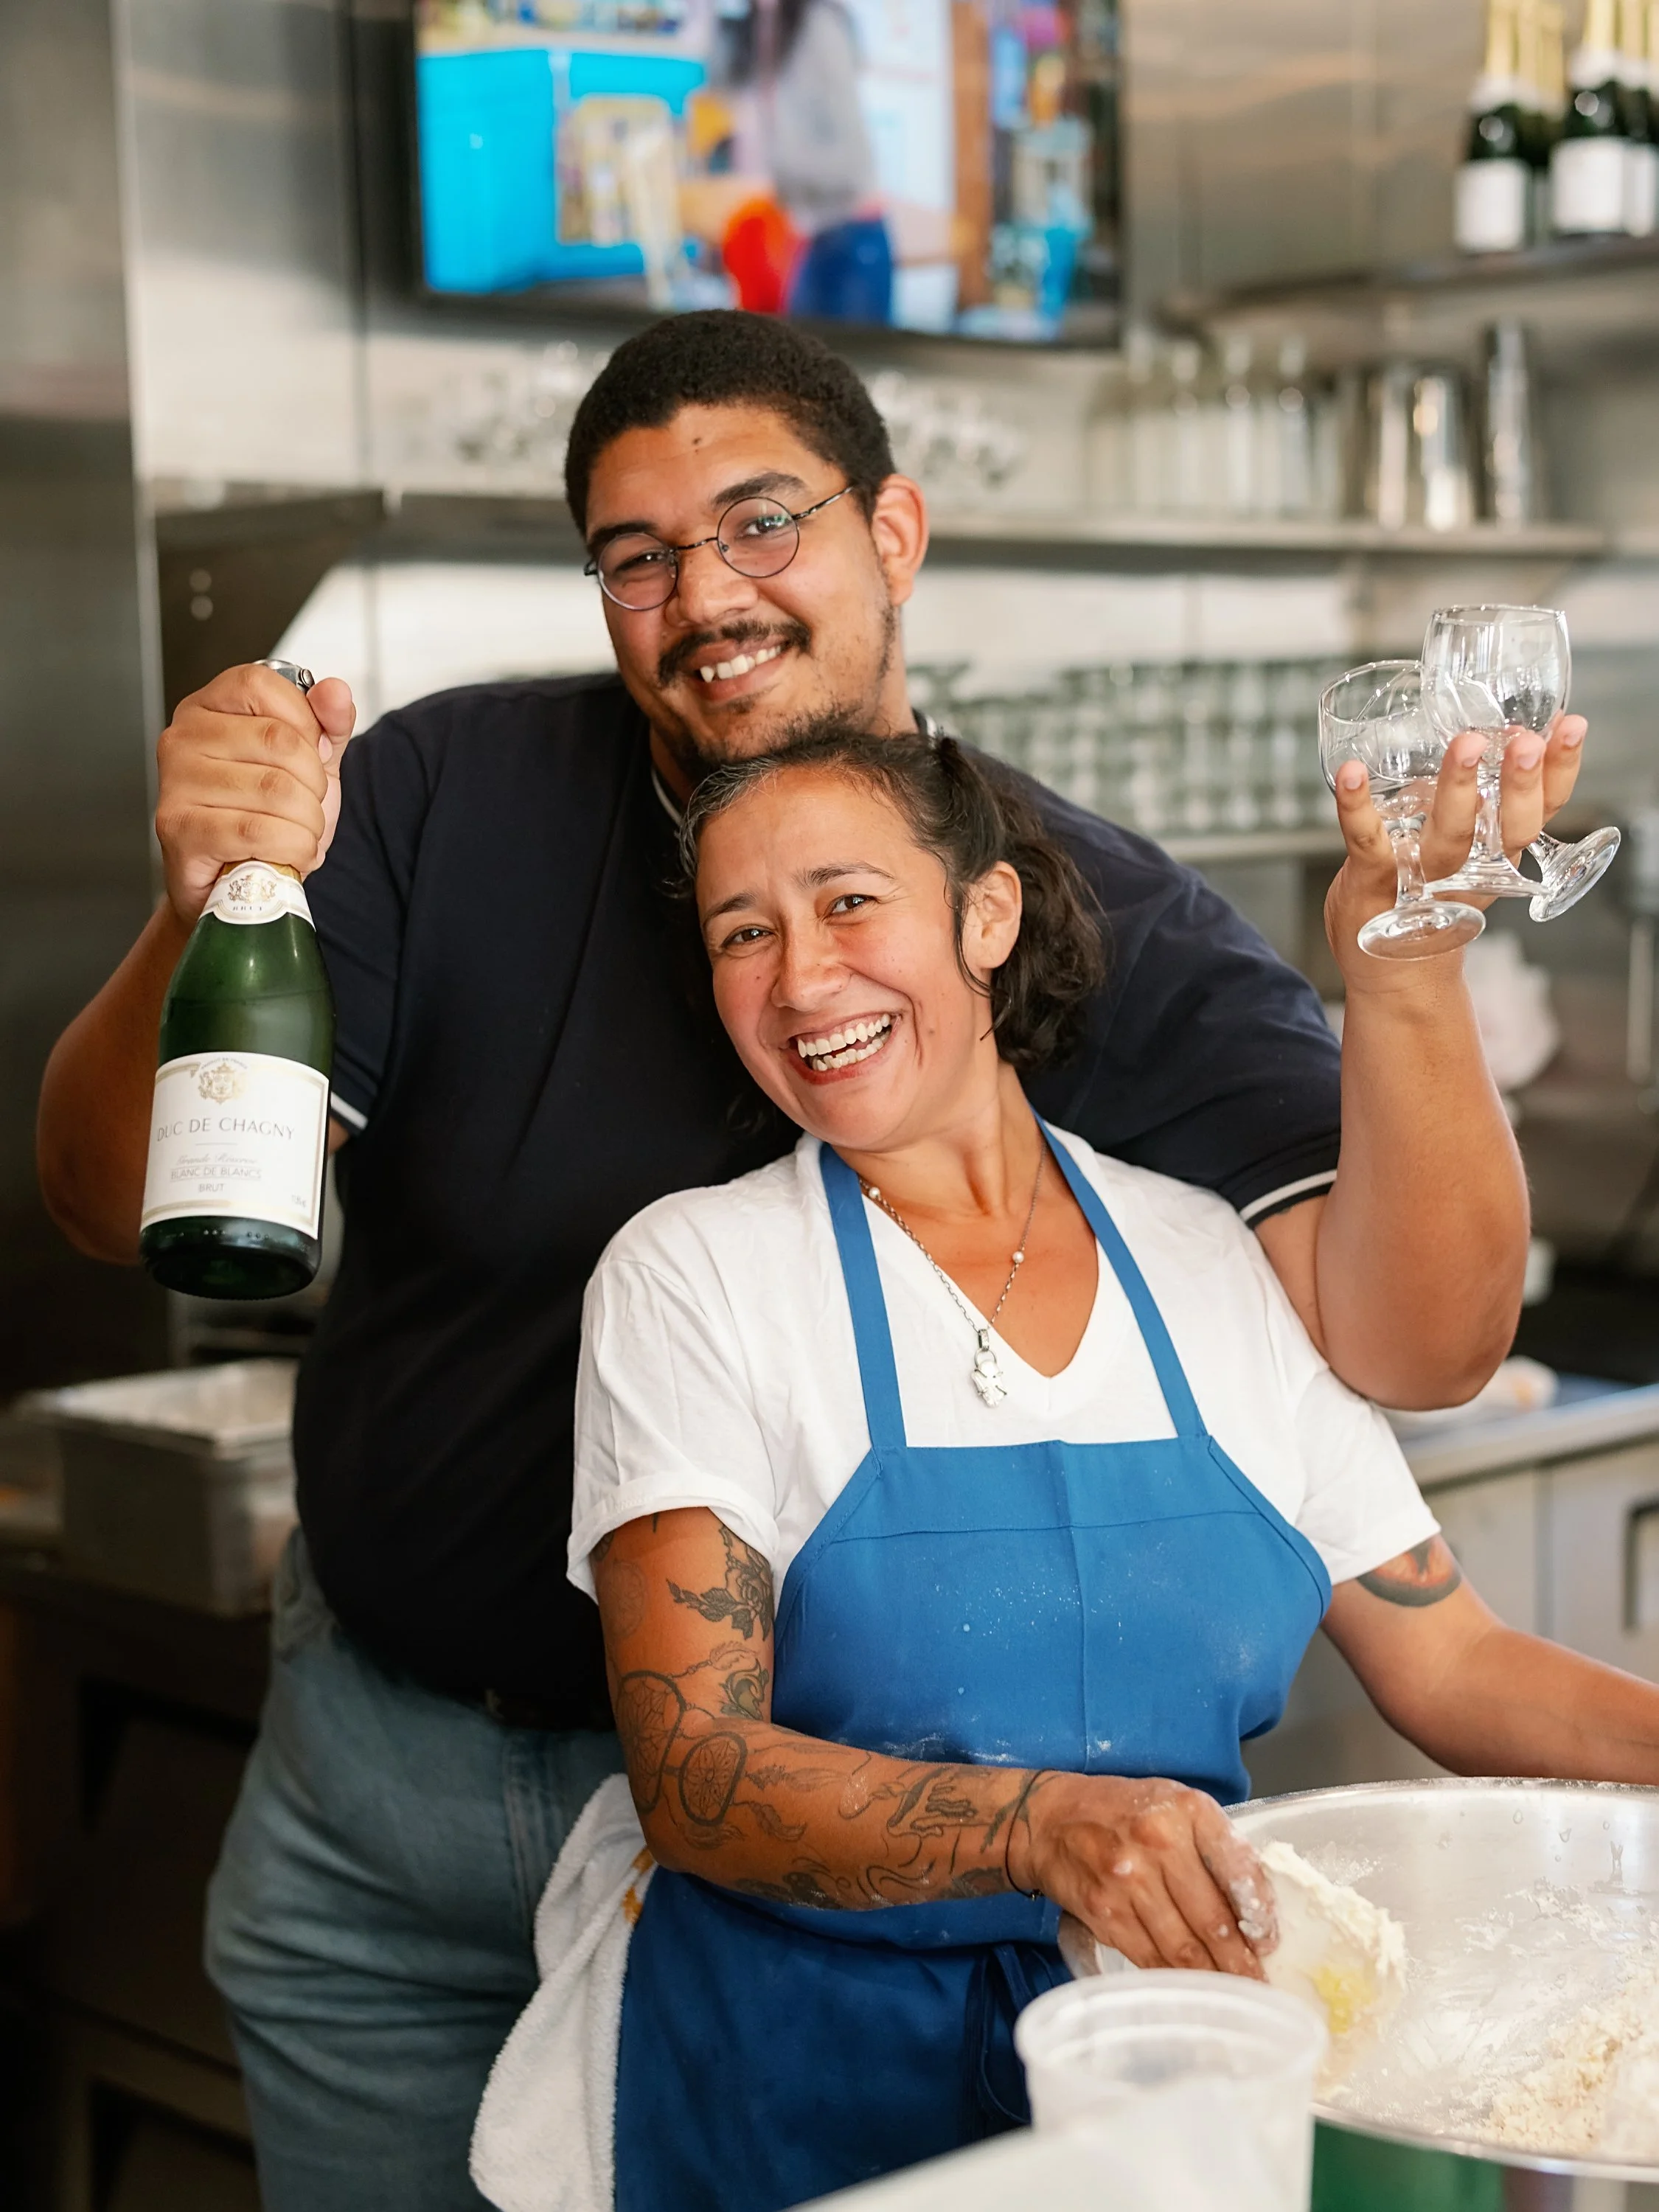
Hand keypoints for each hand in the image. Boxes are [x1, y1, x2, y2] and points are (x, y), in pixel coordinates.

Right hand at [154, 663, 357, 924]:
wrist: (237, 886)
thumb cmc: (265, 818)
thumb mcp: (309, 764)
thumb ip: (327, 724)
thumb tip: (336, 691)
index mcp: (210, 707)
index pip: (263, 685)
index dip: (305, 723)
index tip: (311, 754)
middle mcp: (183, 737)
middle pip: (279, 741)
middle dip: (315, 785)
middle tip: (307, 807)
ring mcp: (175, 782)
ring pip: (276, 790)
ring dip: (308, 824)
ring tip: (297, 835)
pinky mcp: (178, 828)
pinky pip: (257, 831)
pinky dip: (291, 849)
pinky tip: (287, 854)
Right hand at [1009, 1772, 1273, 1976]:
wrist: (1050, 1818)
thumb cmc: (1122, 1810)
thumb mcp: (1176, 1805)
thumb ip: (1214, 1845)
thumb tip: (1254, 1909)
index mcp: (1188, 1810)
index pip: (1239, 1870)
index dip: (1260, 1916)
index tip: (1270, 1943)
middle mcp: (1159, 1841)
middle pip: (1213, 1920)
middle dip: (1242, 1963)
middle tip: (1260, 1987)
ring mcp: (1128, 1879)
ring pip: (1183, 1948)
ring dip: (1212, 1979)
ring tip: (1233, 1996)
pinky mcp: (1105, 1912)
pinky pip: (1149, 1957)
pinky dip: (1173, 1979)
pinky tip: (1190, 1989)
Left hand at [1324, 713, 1587, 982]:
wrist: (1391, 972)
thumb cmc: (1430, 899)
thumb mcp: (1472, 853)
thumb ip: (1484, 801)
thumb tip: (1498, 731)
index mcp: (1498, 855)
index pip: (1540, 811)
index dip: (1559, 771)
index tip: (1570, 727)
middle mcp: (1470, 868)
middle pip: (1508, 827)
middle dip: (1520, 784)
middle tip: (1526, 742)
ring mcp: (1422, 876)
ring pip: (1449, 835)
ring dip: (1459, 790)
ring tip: (1467, 745)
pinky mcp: (1374, 880)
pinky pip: (1367, 840)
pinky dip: (1357, 806)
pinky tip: (1351, 773)